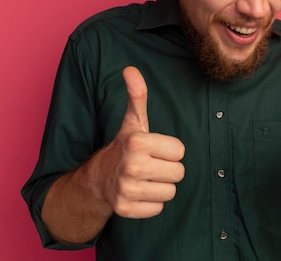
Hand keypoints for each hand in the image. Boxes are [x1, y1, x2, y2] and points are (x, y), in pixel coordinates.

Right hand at [92, 66, 184, 218]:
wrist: (100, 177)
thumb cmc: (126, 146)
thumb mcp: (134, 121)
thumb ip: (137, 96)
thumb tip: (130, 69)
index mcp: (137, 141)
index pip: (180, 151)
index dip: (169, 150)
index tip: (153, 149)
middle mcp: (131, 165)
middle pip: (179, 173)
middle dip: (167, 169)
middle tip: (150, 164)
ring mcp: (126, 189)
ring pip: (171, 192)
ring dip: (160, 187)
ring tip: (145, 178)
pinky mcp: (125, 210)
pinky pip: (158, 208)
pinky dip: (151, 203)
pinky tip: (139, 193)